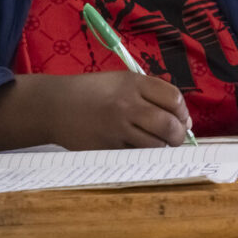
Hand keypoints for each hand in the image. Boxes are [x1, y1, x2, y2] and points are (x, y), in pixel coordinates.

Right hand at [45, 71, 191, 149]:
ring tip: (156, 143)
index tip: (181, 118)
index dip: (183, 111)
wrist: (54, 106)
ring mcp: (117, 129)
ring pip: (156, 145)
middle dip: (178, 134)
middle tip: (175, 137)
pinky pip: (137, 156)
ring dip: (162, 147)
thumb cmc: (91, 92)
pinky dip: (143, 154)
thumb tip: (182, 119)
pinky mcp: (108, 149)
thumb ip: (149, 93)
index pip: (173, 98)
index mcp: (132, 83)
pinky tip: (136, 148)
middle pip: (169, 124)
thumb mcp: (120, 81)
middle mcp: (127, 105)